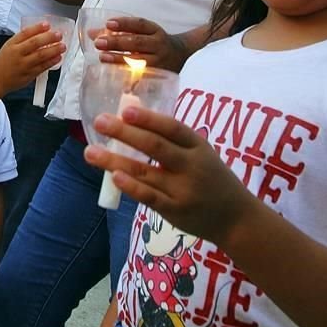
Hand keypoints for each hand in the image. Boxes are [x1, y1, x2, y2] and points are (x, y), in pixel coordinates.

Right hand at [0, 22, 64, 93]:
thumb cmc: (4, 61)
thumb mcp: (9, 46)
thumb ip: (23, 39)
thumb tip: (41, 32)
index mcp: (12, 44)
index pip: (25, 33)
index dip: (37, 28)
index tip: (47, 24)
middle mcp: (17, 54)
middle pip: (34, 43)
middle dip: (48, 38)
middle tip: (59, 35)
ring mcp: (23, 65)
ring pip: (40, 56)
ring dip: (54, 50)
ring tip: (62, 46)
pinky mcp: (29, 75)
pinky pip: (42, 67)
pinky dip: (51, 62)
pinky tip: (58, 57)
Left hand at [83, 106, 255, 245]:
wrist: (236, 218)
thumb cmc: (213, 179)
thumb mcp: (202, 154)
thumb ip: (175, 142)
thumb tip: (133, 122)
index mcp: (199, 146)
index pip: (173, 128)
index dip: (149, 118)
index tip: (126, 109)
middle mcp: (192, 166)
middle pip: (155, 146)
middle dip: (125, 132)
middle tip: (100, 121)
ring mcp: (182, 190)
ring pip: (144, 172)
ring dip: (114, 160)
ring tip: (90, 151)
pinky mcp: (174, 211)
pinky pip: (148, 197)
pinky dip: (130, 186)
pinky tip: (113, 176)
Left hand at [95, 17, 189, 71]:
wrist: (181, 56)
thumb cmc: (154, 43)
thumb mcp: (142, 33)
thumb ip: (119, 32)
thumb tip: (91, 33)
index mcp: (155, 31)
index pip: (140, 24)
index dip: (124, 23)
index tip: (108, 23)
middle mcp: (159, 45)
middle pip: (137, 42)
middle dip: (116, 42)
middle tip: (98, 42)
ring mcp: (160, 62)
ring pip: (139, 61)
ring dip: (119, 59)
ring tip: (102, 57)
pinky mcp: (158, 77)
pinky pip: (142, 78)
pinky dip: (128, 78)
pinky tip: (114, 78)